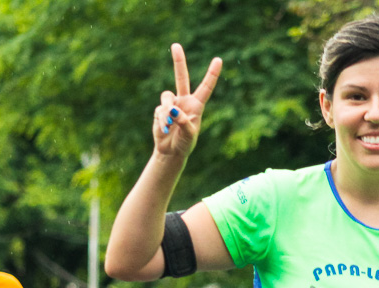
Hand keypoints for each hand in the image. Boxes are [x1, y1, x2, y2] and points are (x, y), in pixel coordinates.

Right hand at [152, 43, 221, 157]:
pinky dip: (162, 121)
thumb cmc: (185, 144)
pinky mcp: (160, 111)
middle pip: (181, 77)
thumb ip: (183, 122)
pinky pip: (160, 110)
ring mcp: (171, 104)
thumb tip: (173, 110)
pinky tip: (165, 129)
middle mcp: (184, 101)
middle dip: (178, 61)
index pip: (205, 87)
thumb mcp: (189, 134)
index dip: (212, 74)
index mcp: (196, 105)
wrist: (171, 152)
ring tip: (169, 125)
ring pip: (167, 97)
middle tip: (175, 45)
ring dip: (167, 111)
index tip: (218, 59)